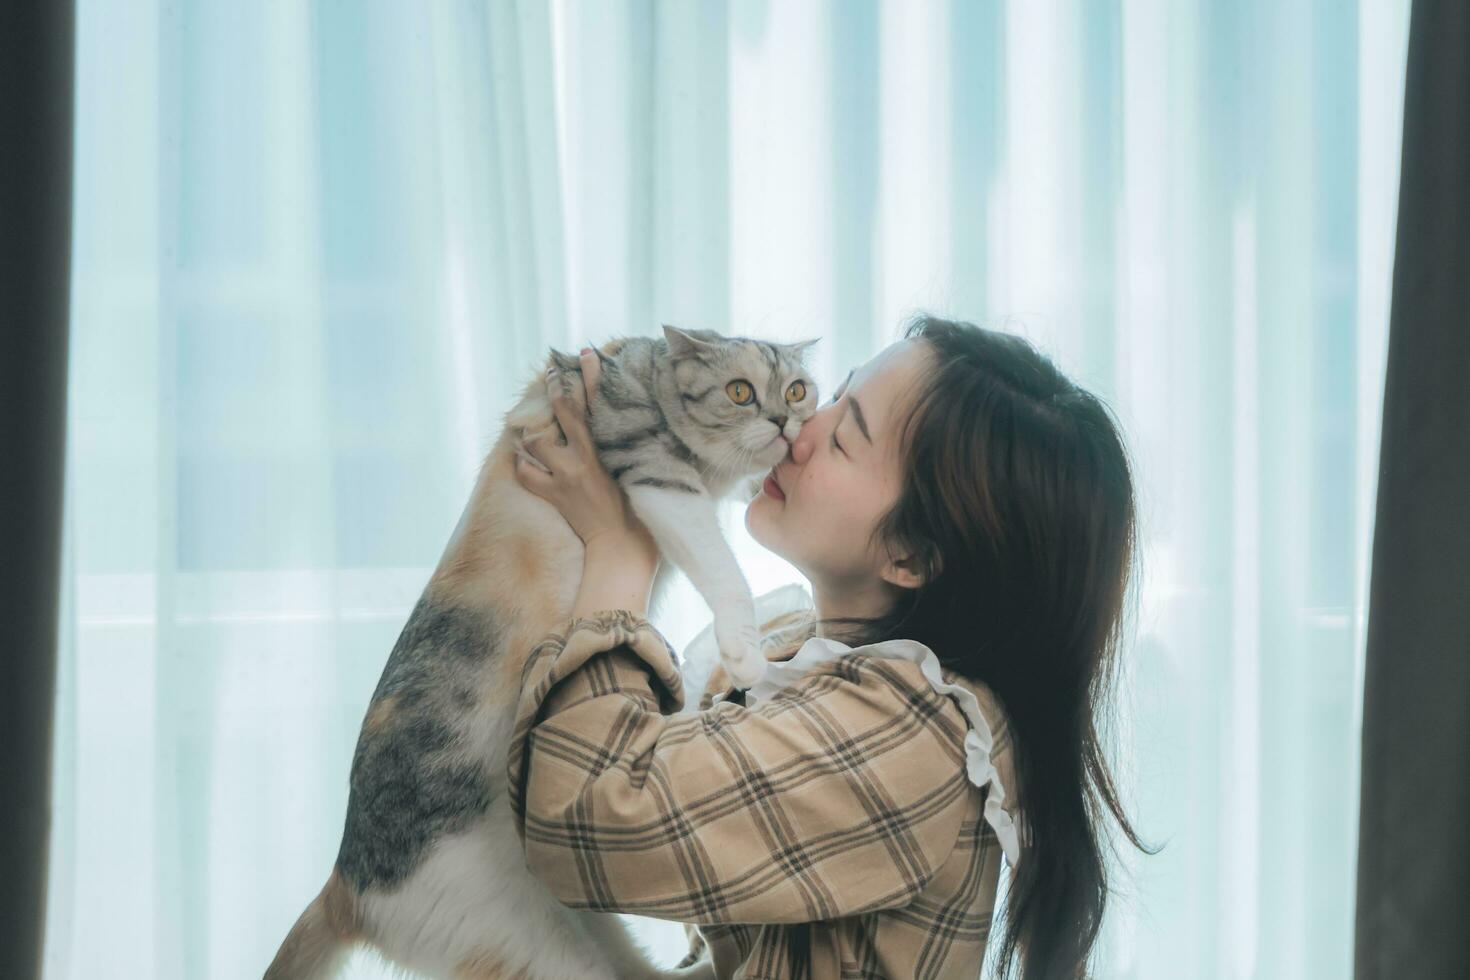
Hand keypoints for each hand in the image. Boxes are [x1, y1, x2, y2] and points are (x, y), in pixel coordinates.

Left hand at [514, 349, 659, 569]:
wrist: (622, 546)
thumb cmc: (640, 509)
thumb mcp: (638, 470)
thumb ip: (629, 446)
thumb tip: (624, 426)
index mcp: (608, 451)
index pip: (596, 403)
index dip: (590, 375)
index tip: (585, 353)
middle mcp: (582, 460)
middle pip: (563, 412)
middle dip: (557, 389)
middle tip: (555, 374)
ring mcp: (564, 478)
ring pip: (535, 442)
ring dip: (534, 435)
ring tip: (538, 432)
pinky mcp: (552, 495)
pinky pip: (525, 473)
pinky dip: (525, 465)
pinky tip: (529, 462)